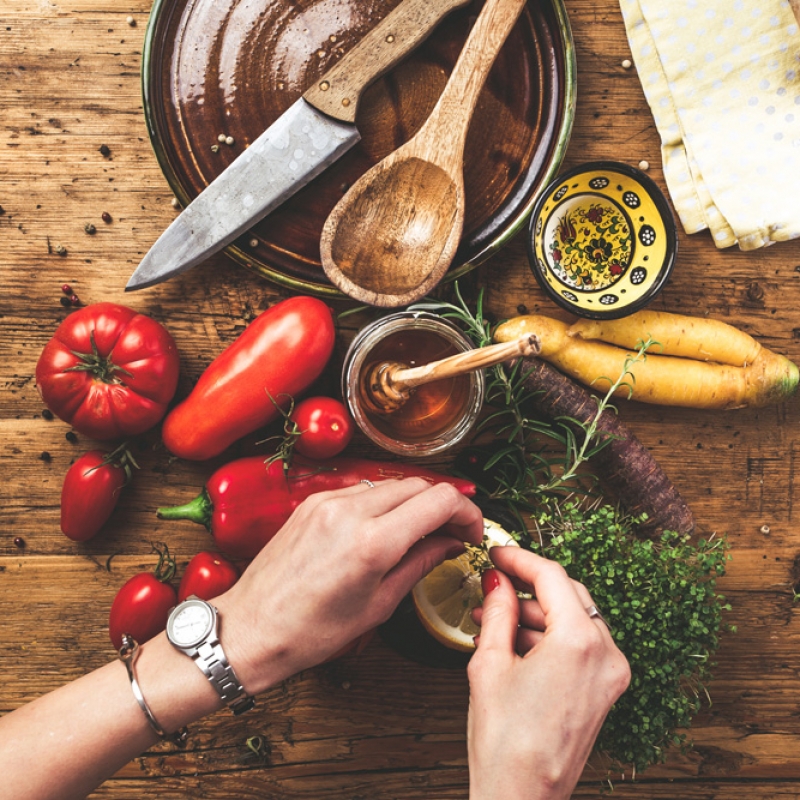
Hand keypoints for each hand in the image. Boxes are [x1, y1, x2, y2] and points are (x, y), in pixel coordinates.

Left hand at [216, 478, 483, 693]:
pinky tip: (386, 529)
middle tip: (453, 534)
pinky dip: (384, 503)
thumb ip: (420, 562)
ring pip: (392, 483)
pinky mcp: (312, 500)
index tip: (472, 532)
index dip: (468, 513)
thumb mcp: (378, 604)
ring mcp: (328, 501)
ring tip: (420, 534)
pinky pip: (363, 489)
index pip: (441, 500)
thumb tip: (450, 542)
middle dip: (445, 505)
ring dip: (415, 502)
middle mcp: (350, 510)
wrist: (251, 628)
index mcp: (372, 542)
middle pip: (420, 484)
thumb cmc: (311, 631)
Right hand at [467, 547, 629, 799]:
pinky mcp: (606, 690)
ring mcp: (611, 674)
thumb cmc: (505, 741)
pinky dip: (550, 636)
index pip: (551, 575)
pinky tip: (515, 640)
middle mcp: (606, 654)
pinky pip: (580, 644)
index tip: (497, 554)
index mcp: (579, 642)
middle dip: (529, 585)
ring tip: (495, 616)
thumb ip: (497, 611)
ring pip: (575, 618)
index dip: (519, 558)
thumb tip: (497, 581)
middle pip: (569, 593)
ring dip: (537, 612)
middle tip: (496, 580)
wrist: (523, 797)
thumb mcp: (490, 663)